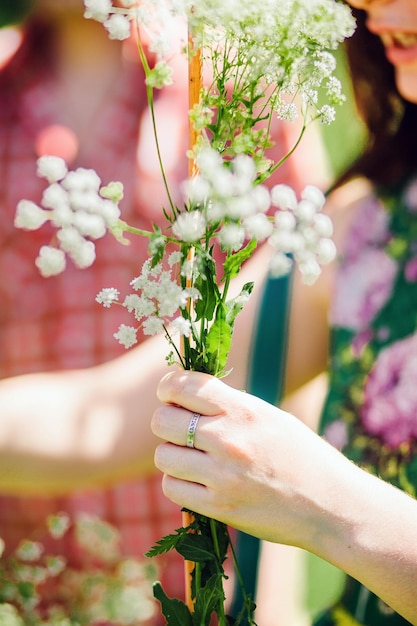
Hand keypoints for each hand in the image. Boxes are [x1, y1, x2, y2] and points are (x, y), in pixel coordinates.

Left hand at [152, 369, 345, 547]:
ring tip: (192, 458)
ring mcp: (222, 475)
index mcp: (244, 410)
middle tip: (181, 429)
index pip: (183, 385)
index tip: (169, 394)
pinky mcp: (219, 507)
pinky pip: (173, 488)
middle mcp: (229, 439)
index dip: (168, 387)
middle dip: (167, 422)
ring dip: (172, 455)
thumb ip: (230, 405)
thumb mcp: (271, 417)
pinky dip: (179, 483)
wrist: (332, 505)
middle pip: (162, 421)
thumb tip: (186, 394)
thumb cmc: (302, 456)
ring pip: (164, 456)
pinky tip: (197, 481)